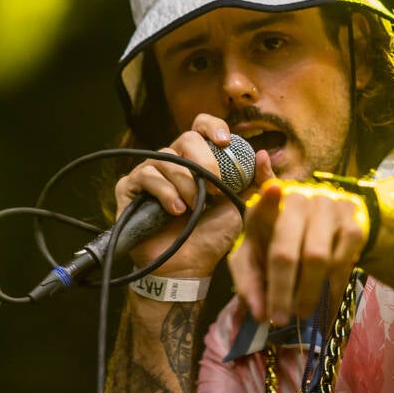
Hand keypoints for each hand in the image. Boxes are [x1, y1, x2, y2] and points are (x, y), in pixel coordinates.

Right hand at [114, 115, 274, 278]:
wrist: (189, 266)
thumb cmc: (213, 236)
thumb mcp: (242, 206)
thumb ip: (256, 182)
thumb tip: (263, 154)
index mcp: (198, 160)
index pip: (201, 126)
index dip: (213, 127)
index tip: (225, 141)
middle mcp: (173, 161)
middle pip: (186, 138)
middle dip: (205, 162)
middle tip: (214, 190)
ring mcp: (150, 173)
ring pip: (166, 157)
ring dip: (186, 184)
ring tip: (193, 209)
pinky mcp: (130, 188)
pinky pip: (147, 175)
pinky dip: (165, 192)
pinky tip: (176, 211)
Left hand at [228, 181, 369, 324]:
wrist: (329, 228)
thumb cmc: (282, 244)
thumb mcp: (257, 262)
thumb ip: (249, 285)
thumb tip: (259, 314)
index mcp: (265, 209)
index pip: (263, 205)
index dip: (267, 201)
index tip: (273, 192)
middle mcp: (296, 203)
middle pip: (286, 251)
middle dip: (281, 291)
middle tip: (279, 319)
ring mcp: (327, 211)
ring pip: (317, 259)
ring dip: (307, 294)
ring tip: (302, 313)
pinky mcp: (352, 224)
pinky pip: (341, 263)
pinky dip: (332, 288)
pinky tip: (326, 301)